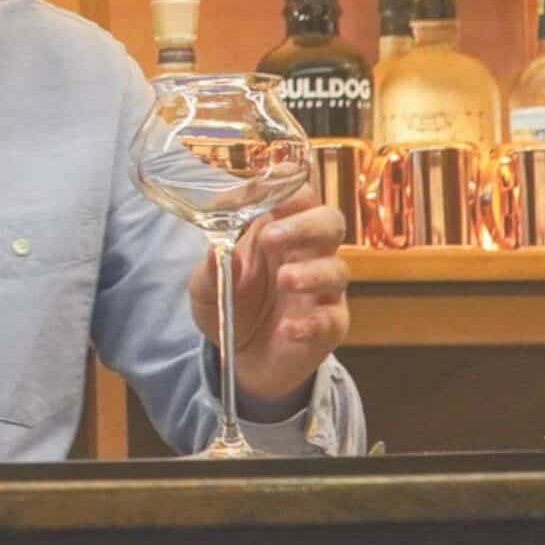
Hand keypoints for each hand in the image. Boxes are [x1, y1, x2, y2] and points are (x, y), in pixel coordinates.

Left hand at [189, 186, 350, 417]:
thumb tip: (217, 248)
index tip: (267, 188)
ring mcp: (323, 289)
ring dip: (312, 272)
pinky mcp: (330, 325)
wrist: (241, 358)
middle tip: (271, 238)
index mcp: (277, 230)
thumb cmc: (229, 305)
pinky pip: (332, 318)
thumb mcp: (206, 287)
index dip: (288, 187)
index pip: (298, 195)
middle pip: (329, 222)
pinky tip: (288, 328)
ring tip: (283, 280)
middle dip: (305, 225)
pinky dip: (311, 322)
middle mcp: (307, 253)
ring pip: (338, 269)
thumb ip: (211, 267)